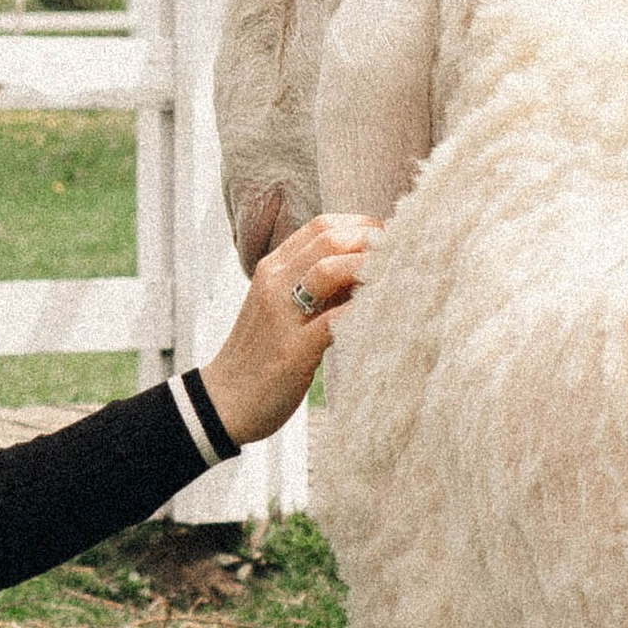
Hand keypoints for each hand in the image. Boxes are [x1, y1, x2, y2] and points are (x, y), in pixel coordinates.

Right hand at [198, 214, 376, 444]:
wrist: (224, 402)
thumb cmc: (262, 354)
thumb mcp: (282, 308)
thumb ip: (316, 287)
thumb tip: (363, 270)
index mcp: (272, 269)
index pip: (321, 226)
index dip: (361, 225)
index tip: (389, 240)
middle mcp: (273, 283)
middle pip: (329, 238)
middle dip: (373, 240)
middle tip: (403, 255)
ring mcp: (280, 316)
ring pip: (329, 270)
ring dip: (368, 268)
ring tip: (397, 278)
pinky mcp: (292, 351)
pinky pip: (334, 321)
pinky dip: (363, 312)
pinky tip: (387, 314)